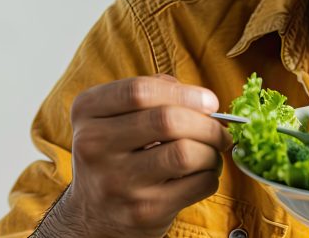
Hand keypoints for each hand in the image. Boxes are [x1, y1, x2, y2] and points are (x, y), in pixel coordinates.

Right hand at [35, 75, 231, 237]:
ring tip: (212, 153)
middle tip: (221, 131)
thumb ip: (154, 95)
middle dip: (208, 124)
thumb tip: (203, 100)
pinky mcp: (143, 211)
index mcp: (88, 112)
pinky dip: (211, 176)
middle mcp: (94, 146)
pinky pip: (198, 184)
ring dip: (212, 151)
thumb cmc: (117, 154)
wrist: (94, 216)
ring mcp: (118, 182)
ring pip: (186, 153)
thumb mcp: (115, 117)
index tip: (210, 102)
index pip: (139, 91)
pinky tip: (202, 175)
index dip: (185, 93)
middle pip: (167, 120)